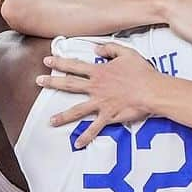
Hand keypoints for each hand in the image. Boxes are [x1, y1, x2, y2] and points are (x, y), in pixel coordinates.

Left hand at [37, 42, 158, 147]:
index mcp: (99, 71)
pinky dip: (86, 137)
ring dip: (63, 116)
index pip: (75, 66)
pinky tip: (77, 144)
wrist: (153, 90)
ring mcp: (101, 103)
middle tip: (38, 82)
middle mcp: (96, 87)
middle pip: (70, 84)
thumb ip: (110, 48)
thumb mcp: (127, 53)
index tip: (47, 60)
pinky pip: (95, 128)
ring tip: (50, 121)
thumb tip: (96, 47)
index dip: (60, 62)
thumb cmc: (142, 72)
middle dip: (52, 82)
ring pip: (77, 109)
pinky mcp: (109, 116)